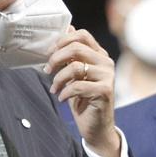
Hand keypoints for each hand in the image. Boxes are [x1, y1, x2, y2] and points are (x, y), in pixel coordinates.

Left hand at [46, 27, 120, 156]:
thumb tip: (67, 29)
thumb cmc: (83, 100)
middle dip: (56, 58)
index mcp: (99, 55)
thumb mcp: (74, 75)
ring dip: (58, 78)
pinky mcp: (105, 91)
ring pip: (75, 67)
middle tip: (47, 70)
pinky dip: (65, 92)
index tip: (49, 53)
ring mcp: (108, 76)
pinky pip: (78, 86)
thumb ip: (71, 55)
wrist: (96, 127)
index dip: (62, 40)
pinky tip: (62, 98)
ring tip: (54, 88)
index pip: (82, 35)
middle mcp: (106, 62)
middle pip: (76, 47)